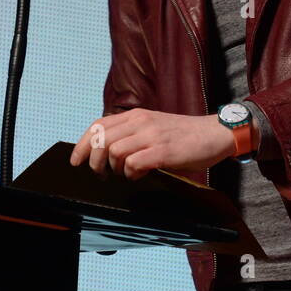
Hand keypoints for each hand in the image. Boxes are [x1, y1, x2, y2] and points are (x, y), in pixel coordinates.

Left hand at [68, 109, 235, 179]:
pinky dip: (131, 173)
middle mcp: (141, 122)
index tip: (76, 159)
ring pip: (114, 151)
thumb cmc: (184, 135)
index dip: (83, 144)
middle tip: (100, 174)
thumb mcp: (154, 127)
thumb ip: (133, 133)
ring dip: (114, 169)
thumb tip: (107, 152)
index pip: (99, 125)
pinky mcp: (162, 151)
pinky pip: (133, 163)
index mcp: (136, 115)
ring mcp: (151, 136)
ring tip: (125, 174)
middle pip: (101, 139)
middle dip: (94, 161)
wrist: (214, 133)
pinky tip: (140, 175)